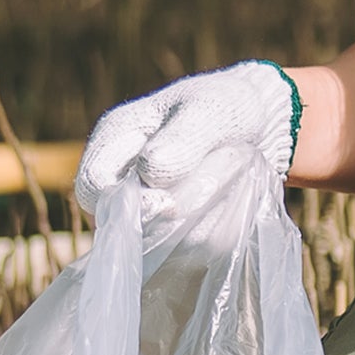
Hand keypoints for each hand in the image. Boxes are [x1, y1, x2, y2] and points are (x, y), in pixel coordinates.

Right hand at [75, 61, 296, 242]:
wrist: (262, 125)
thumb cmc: (226, 106)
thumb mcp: (208, 111)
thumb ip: (180, 141)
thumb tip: (150, 175)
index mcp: (115, 140)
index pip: (92, 187)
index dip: (125, 202)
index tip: (168, 201)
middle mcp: (123, 180)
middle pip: (126, 225)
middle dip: (178, 210)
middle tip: (221, 176)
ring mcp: (149, 211)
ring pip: (167, 242)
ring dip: (210, 213)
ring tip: (234, 172)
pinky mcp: (178, 233)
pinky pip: (198, 248)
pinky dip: (223, 223)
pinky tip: (236, 194)